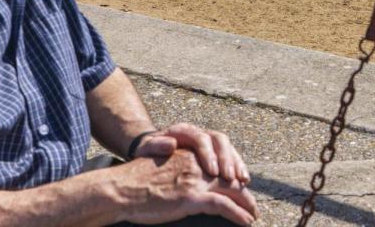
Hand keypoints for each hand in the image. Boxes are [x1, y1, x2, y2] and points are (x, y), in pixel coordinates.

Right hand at [113, 150, 257, 225]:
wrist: (120, 188)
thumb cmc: (135, 180)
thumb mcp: (160, 163)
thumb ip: (177, 164)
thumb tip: (184, 168)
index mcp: (189, 154)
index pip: (221, 159)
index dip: (234, 172)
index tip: (241, 184)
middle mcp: (196, 164)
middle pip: (230, 173)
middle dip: (244, 190)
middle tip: (252, 203)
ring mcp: (195, 180)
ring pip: (232, 189)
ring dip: (247, 203)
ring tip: (253, 214)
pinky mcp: (191, 198)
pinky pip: (223, 205)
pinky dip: (238, 214)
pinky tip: (246, 221)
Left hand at [135, 123, 250, 184]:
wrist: (151, 150)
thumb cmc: (148, 153)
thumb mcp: (146, 149)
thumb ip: (155, 145)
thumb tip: (170, 145)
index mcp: (183, 130)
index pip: (200, 138)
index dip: (208, 154)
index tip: (212, 171)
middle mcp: (199, 133)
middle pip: (219, 140)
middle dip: (227, 159)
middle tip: (230, 177)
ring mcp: (208, 142)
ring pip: (228, 147)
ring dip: (236, 163)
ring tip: (242, 181)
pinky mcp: (214, 152)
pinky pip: (230, 156)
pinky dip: (238, 168)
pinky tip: (243, 181)